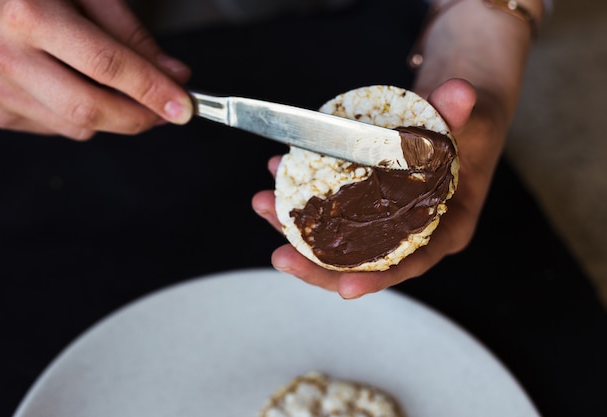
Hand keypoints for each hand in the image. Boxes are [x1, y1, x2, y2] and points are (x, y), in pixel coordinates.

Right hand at [0, 0, 192, 139]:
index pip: (106, 65)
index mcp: (29, 13)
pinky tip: (77, 87)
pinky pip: (57, 129)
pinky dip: (81, 118)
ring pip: (76, 128)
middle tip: (166, 110)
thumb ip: (132, 36)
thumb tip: (175, 77)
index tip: (184, 106)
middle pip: (89, 108)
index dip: (152, 89)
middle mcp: (3, 53)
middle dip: (139, 117)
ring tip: (122, 90)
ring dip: (114, 118)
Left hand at [251, 78, 508, 298]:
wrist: (458, 116)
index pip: (412, 263)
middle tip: (280, 257)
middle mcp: (411, 232)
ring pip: (337, 238)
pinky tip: (276, 174)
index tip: (345, 288)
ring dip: (295, 226)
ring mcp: (384, 218)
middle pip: (362, 263)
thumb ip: (461, 114)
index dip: (378, 278)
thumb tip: (460, 92)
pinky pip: (331, 207)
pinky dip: (302, 195)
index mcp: (446, 229)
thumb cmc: (471, 126)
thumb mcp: (472, 121)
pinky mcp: (365, 201)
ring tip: (263, 204)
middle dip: (317, 264)